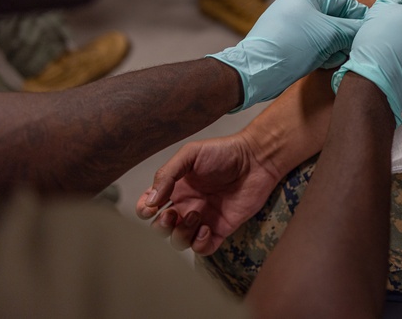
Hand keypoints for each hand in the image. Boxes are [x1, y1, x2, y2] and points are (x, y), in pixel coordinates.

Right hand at [135, 131, 281, 255]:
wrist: (256, 159)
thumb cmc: (225, 152)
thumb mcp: (191, 154)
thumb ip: (167, 174)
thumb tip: (150, 199)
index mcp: (175, 188)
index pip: (149, 206)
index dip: (145, 211)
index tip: (152, 208)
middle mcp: (186, 205)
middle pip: (161, 228)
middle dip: (161, 227)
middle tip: (173, 214)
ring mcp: (203, 218)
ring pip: (179, 241)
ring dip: (181, 234)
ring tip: (197, 215)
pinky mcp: (221, 229)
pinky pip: (203, 248)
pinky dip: (200, 244)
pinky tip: (207, 228)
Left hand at [209, 0, 366, 110]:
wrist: (258, 70)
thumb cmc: (293, 44)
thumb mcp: (329, 33)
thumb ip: (353, 29)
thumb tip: (369, 28)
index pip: (342, 2)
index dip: (358, 16)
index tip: (372, 30)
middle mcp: (298, 8)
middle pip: (335, 20)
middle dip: (346, 36)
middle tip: (355, 48)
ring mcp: (293, 27)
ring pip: (326, 36)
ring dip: (336, 48)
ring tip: (338, 58)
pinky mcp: (290, 45)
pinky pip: (315, 46)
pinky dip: (323, 55)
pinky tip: (326, 64)